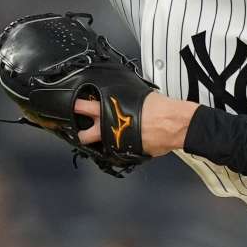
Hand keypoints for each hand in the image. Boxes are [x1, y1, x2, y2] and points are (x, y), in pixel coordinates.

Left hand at [74, 92, 198, 156]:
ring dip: (100, 142)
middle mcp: (110, 128)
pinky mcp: (127, 153)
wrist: (173, 124)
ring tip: (103, 138)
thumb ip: (125, 97)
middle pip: (83, 136)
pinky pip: (118, 151)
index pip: (84, 107)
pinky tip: (123, 142)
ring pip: (99, 147)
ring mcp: (117, 143)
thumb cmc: (160, 108)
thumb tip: (123, 95)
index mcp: (109, 110)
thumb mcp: (137, 94)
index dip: (76, 107)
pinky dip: (118, 147)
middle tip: (81, 129)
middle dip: (80, 133)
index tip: (73, 106)